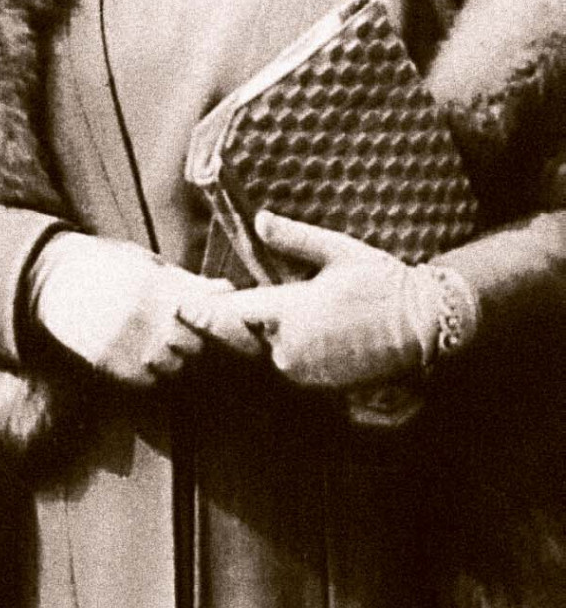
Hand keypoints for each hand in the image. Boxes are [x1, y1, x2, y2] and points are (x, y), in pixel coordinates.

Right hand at [32, 232, 250, 386]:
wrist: (50, 279)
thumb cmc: (105, 266)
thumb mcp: (146, 264)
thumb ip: (187, 282)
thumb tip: (230, 291)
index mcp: (158, 286)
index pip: (211, 318)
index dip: (234, 332)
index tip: (248, 341)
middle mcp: (143, 315)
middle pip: (198, 349)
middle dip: (207, 350)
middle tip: (213, 351)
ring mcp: (124, 341)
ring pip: (174, 369)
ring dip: (181, 366)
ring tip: (177, 355)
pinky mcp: (107, 362)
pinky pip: (146, 382)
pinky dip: (154, 377)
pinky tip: (150, 362)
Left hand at [210, 212, 427, 389]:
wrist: (426, 325)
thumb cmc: (383, 282)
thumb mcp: (340, 252)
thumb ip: (295, 239)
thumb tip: (261, 220)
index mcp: (289, 311)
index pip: (229, 315)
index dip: (204, 310)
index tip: (182, 305)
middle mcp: (289, 347)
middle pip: (238, 339)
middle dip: (224, 327)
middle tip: (200, 318)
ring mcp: (304, 371)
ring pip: (261, 354)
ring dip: (254, 341)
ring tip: (249, 326)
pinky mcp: (318, 387)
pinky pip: (286, 368)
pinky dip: (279, 354)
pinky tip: (287, 339)